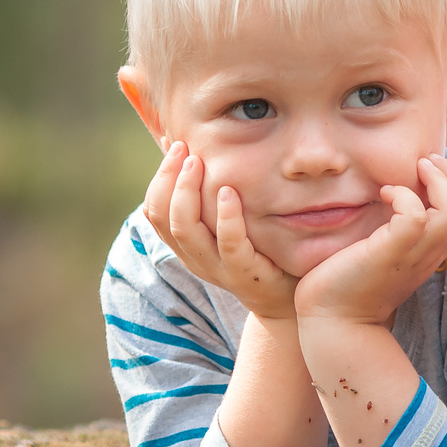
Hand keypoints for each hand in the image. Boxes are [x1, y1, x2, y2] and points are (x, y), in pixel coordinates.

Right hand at [143, 140, 299, 320]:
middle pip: (165, 218)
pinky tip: (231, 192)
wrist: (291, 299)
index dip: (159, 179)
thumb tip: (202, 152)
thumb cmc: (262, 251)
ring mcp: (219, 269)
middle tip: (183, 149)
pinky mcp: (247, 275)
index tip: (175, 147)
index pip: (155, 212)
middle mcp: (196, 258)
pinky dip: (227, 217)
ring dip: (188, 193)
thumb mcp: (231, 225)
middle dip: (168, 179)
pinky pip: (230, 245)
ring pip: (187, 231)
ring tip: (197, 163)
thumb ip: (216, 198)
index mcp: (188, 245)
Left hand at [293, 153, 446, 325]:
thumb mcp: (384, 253)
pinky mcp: (390, 253)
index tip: (430, 170)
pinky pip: (414, 216)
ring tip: (416, 169)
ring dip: (438, 181)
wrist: (333, 323)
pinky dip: (403, 196)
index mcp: (431, 254)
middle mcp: (429, 254)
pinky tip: (384, 193)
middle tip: (427, 161)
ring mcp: (413, 255)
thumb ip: (397, 231)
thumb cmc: (350, 285)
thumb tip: (393, 195)